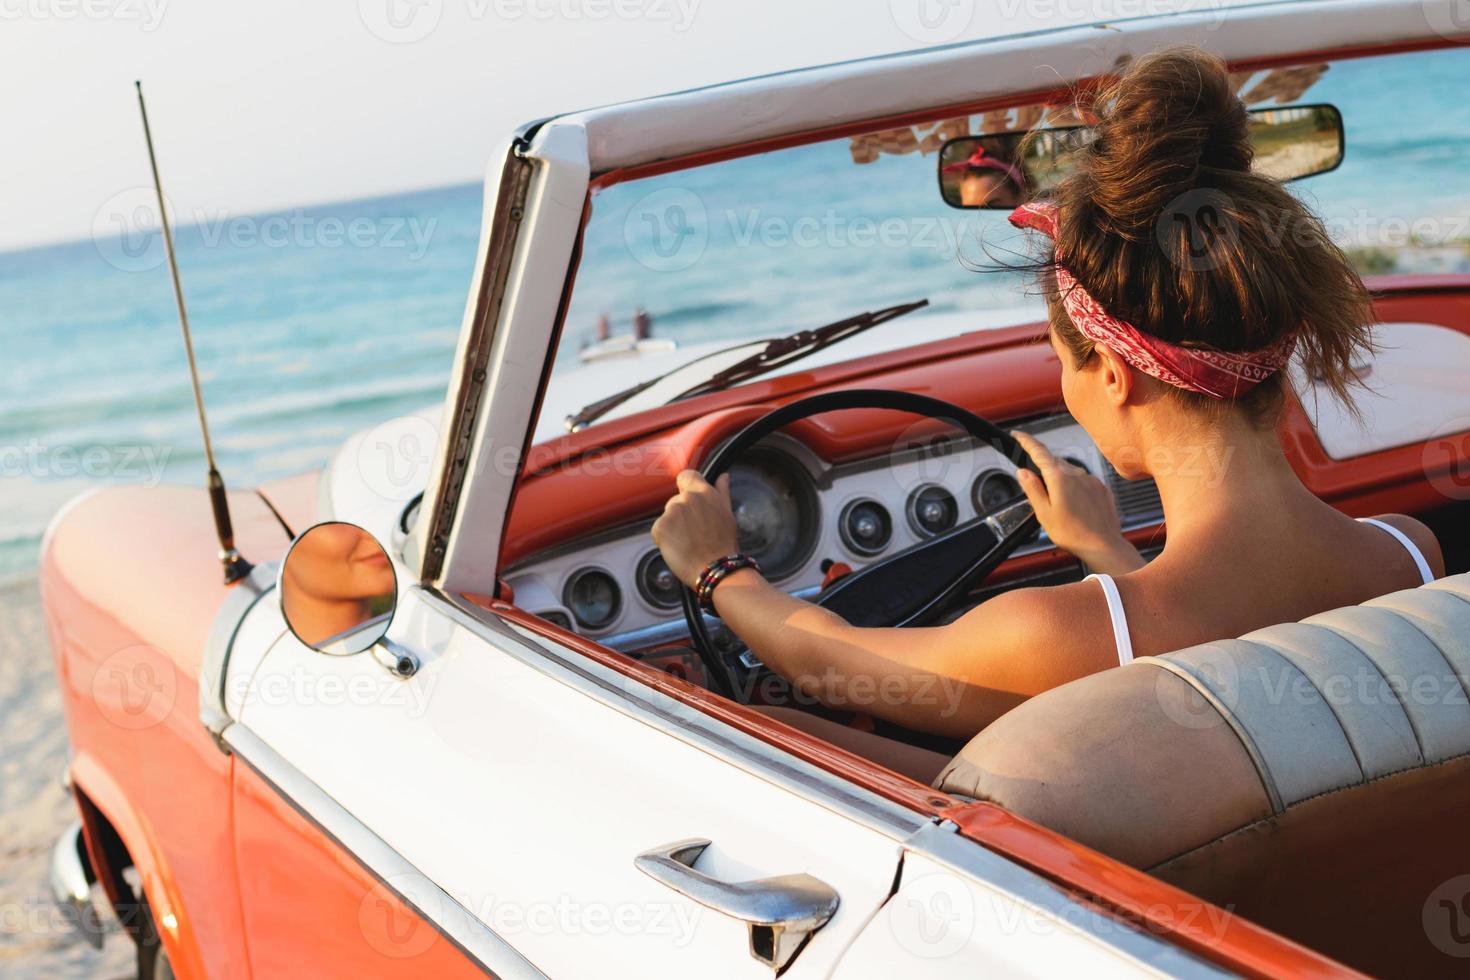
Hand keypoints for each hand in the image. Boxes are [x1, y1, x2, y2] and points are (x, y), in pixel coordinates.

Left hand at [652, 470, 741, 587]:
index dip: (686, 486)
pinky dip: (665, 539)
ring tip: (689, 542)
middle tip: (695, 533)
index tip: (690, 500)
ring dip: (674, 527)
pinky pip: (659, 530)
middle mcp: (686, 498)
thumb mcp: (727, 514)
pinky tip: (680, 548)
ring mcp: (672, 512)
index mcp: (704, 492)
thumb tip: (724, 476)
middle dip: (682, 514)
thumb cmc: (723, 545)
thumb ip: (722, 492)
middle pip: (676, 500)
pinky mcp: (660, 527)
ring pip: (668, 516)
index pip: (686, 476)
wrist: (715, 569)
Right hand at [1010, 431, 1143, 574]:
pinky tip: (1075, 505)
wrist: (1104, 545)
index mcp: (1059, 478)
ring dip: (1060, 479)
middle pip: (1054, 462)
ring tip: (1059, 504)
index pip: (1039, 452)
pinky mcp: (1101, 487)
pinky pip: (1083, 480)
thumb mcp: (1044, 514)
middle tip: (1038, 487)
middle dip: (1043, 467)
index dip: (1026, 441)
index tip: (1018, 435)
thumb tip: (1023, 471)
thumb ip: (1033, 489)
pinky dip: (1074, 486)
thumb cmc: (1073, 534)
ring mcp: (1091, 479)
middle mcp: (1077, 474)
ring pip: (1069, 471)